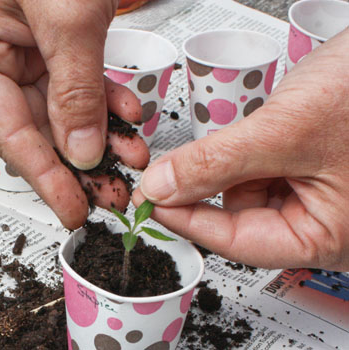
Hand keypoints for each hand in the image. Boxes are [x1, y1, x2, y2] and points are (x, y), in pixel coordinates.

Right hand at [0, 0, 149, 228]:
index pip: (6, 126)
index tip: (70, 208)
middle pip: (31, 126)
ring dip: (99, 136)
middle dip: (77, 162)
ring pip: (59, 111)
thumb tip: (83, 150)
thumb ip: (75, 88)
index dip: (42, 173)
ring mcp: (20, 48)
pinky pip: (76, 84)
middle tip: (110, 196)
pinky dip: (106, 101)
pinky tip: (129, 119)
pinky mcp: (51, 42)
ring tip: (132, 161)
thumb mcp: (68, 17)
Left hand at [134, 29, 348, 270]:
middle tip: (176, 164)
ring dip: (232, 163)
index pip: (237, 242)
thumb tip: (161, 189)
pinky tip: (264, 127)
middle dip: (212, 185)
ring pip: (249, 191)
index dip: (186, 220)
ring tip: (259, 129)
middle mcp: (328, 225)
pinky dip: (249, 151)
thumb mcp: (284, 131)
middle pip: (241, 218)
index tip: (148, 202)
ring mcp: (323, 198)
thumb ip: (215, 164)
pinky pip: (265, 169)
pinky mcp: (316, 171)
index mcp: (330, 238)